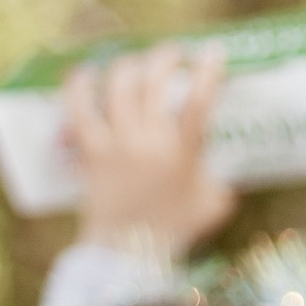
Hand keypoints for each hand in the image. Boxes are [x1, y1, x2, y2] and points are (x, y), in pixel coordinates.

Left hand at [66, 44, 235, 262]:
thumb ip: (222, 182)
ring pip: (119, 86)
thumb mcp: (213, 206)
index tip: (214, 51)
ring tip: (136, 64)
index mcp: (183, 152)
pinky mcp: (90, 150)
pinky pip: (79, 107)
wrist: (131, 254)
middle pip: (155, 81)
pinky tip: (87, 74)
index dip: (208, 71)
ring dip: (130, 66)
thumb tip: (226, 170)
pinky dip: (81, 85)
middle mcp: (149, 141)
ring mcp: (117, 143)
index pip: (199, 101)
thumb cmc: (175, 232)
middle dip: (165, 58)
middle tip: (173, 54)